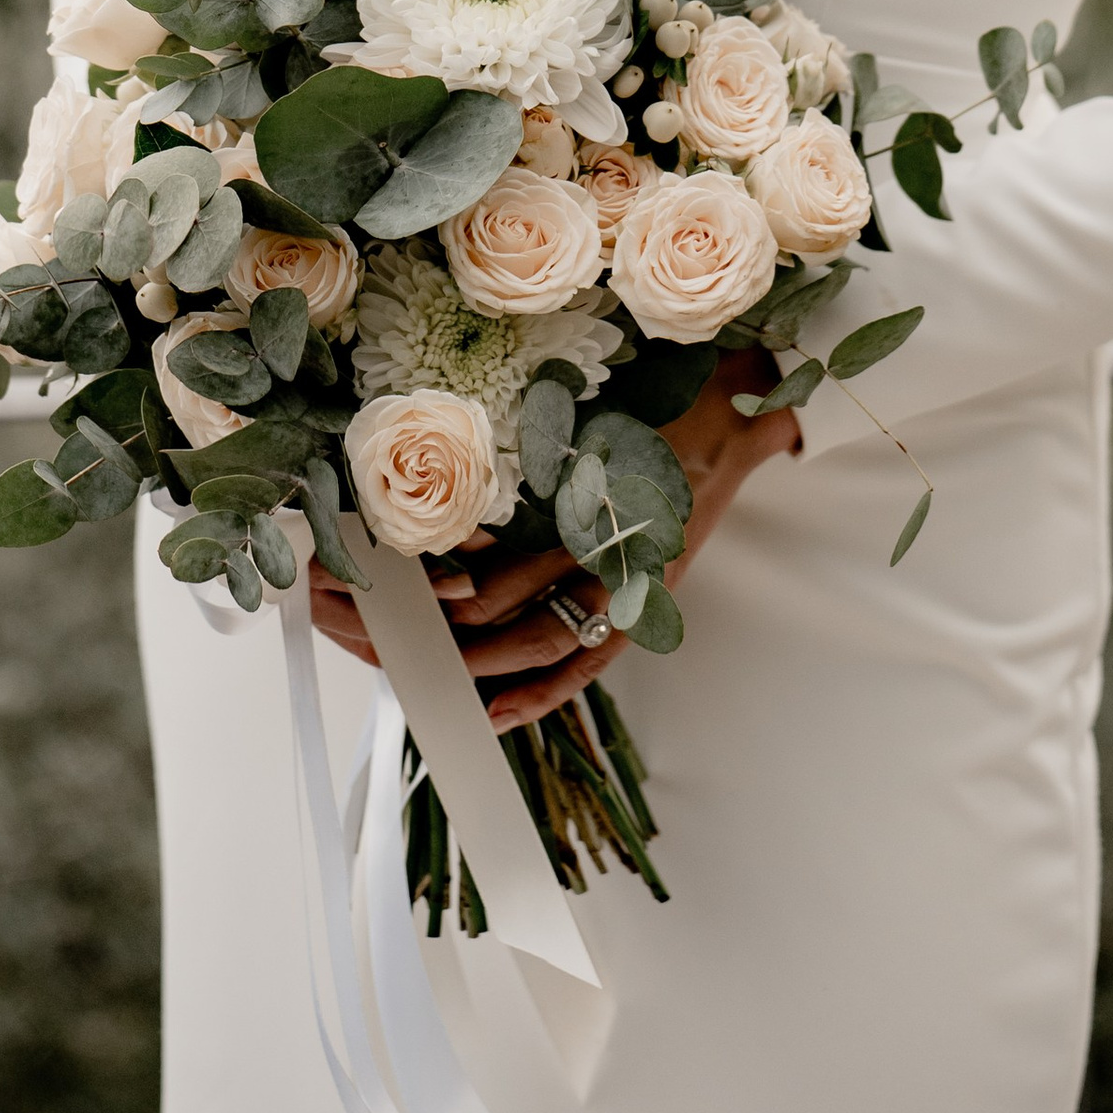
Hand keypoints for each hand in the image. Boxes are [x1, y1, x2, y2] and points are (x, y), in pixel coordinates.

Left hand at [302, 360, 803, 723]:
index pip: (490, 570)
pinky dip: (543, 692)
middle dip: (435, 633)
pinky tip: (498, 713)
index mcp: (574, 502)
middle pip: (501, 614)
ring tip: (423, 677)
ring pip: (539, 643)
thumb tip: (442, 507)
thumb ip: (517, 460)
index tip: (384, 592)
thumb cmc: (651, 399)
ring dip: (478, 668)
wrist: (734, 408)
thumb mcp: (575, 416)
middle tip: (377, 638)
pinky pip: (589, 662)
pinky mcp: (644, 598)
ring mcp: (625, 581)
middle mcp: (597, 550)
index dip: (434, 590)